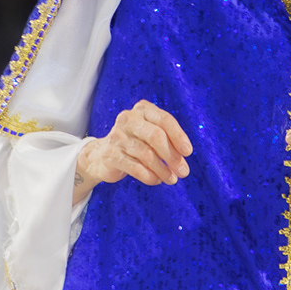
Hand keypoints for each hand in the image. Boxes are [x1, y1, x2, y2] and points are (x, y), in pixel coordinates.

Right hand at [75, 101, 192, 198]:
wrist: (102, 155)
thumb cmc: (135, 143)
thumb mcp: (152, 134)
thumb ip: (168, 141)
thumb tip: (183, 158)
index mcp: (142, 109)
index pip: (165, 120)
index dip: (179, 136)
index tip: (188, 152)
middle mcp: (128, 119)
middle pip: (156, 136)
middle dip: (172, 156)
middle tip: (183, 171)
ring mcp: (117, 137)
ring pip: (146, 154)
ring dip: (163, 170)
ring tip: (171, 179)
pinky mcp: (111, 155)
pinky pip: (135, 168)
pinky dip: (149, 176)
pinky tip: (156, 180)